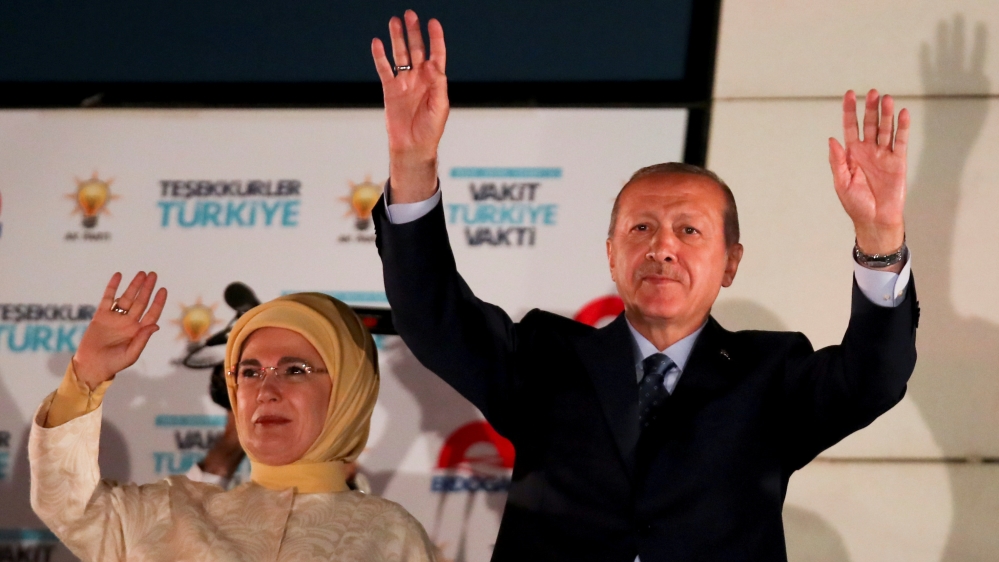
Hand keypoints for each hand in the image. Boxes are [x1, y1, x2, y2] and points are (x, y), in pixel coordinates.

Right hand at [73, 272, 166, 389]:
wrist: (91, 366)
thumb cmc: (113, 364)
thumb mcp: (131, 354)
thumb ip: (142, 339)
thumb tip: (156, 325)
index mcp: (138, 331)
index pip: (152, 313)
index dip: (158, 302)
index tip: (163, 290)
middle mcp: (129, 322)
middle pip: (141, 302)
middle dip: (147, 288)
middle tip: (153, 275)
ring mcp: (115, 318)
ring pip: (126, 298)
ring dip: (134, 285)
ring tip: (142, 273)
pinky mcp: (101, 316)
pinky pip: (107, 298)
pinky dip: (112, 287)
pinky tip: (118, 275)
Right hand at [371, 10, 448, 202]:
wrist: (413, 146)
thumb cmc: (430, 130)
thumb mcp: (440, 107)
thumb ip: (437, 84)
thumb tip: (430, 64)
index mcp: (434, 81)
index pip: (436, 54)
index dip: (435, 39)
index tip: (433, 23)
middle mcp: (419, 78)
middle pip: (416, 50)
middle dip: (414, 32)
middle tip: (410, 15)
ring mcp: (404, 83)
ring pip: (400, 55)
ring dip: (397, 39)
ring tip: (394, 22)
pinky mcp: (390, 90)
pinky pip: (384, 69)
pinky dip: (380, 57)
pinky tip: (377, 43)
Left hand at [829, 89, 908, 255]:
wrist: (875, 220)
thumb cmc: (856, 204)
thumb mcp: (841, 183)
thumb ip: (837, 161)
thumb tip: (832, 140)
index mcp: (852, 154)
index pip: (850, 127)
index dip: (849, 111)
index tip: (850, 94)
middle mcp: (868, 151)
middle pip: (870, 124)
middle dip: (870, 108)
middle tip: (872, 93)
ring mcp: (883, 155)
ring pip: (886, 129)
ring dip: (886, 114)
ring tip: (887, 99)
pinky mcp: (898, 162)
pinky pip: (900, 142)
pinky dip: (902, 128)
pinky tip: (903, 114)